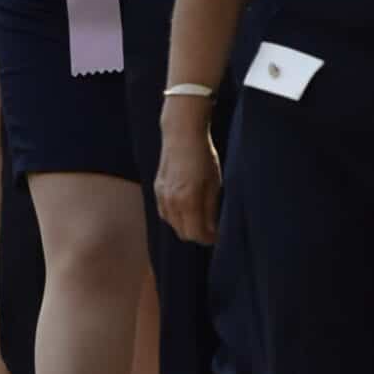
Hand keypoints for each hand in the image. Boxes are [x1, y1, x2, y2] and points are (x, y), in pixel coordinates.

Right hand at [155, 105, 221, 245]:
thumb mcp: (215, 183)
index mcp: (188, 200)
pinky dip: (175, 217)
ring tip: (199, 219)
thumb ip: (211, 209)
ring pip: (172, 224)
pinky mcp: (156, 189)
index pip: (195, 234)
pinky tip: (186, 209)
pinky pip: (165, 213)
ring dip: (186, 226)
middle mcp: (172, 202)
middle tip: (210, 230)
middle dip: (197, 235)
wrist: (181, 135)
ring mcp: (161, 196)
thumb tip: (212, 230)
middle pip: (182, 233)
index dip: (207, 239)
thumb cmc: (203, 156)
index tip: (216, 237)